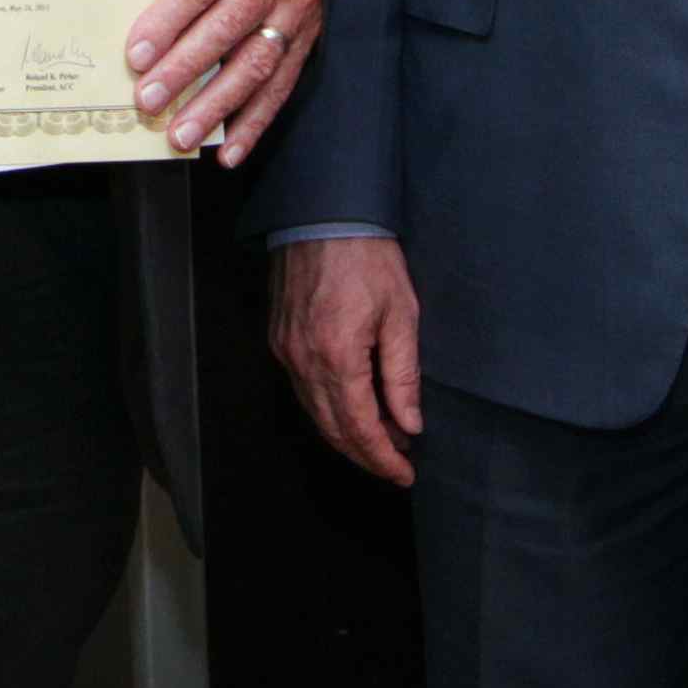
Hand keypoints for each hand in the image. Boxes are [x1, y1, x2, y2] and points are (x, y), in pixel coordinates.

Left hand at [127, 0, 322, 164]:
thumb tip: (119, 7)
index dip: (168, 22)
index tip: (136, 56)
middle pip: (226, 28)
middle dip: (183, 69)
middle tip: (148, 101)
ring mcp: (296, 10)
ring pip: (255, 64)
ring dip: (215, 106)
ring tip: (181, 136)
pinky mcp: (307, 41)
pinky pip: (281, 87)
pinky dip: (253, 124)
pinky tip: (228, 152)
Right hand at [271, 234, 424, 484]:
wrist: (323, 213)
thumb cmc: (368, 258)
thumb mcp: (401, 314)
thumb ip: (402, 374)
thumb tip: (408, 424)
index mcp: (338, 357)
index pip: (360, 428)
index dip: (383, 458)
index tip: (405, 474)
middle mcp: (303, 361)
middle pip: (332, 429)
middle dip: (365, 454)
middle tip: (396, 465)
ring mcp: (286, 352)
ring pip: (314, 413)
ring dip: (346, 434)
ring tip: (381, 441)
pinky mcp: (278, 339)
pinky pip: (302, 390)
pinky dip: (327, 409)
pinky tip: (352, 409)